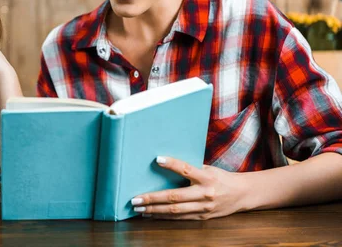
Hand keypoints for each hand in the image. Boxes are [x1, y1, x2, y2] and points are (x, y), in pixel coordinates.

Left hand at [131, 156, 246, 219]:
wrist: (242, 194)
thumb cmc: (220, 177)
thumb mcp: (208, 168)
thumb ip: (191, 168)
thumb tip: (165, 163)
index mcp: (206, 176)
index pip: (186, 169)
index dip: (172, 164)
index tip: (156, 159)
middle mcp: (205, 193)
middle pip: (175, 197)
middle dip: (153, 198)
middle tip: (135, 199)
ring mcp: (203, 207)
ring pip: (175, 211)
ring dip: (154, 210)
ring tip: (138, 209)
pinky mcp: (202, 216)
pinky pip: (180, 218)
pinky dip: (164, 217)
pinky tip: (151, 215)